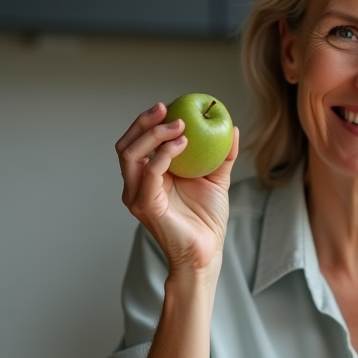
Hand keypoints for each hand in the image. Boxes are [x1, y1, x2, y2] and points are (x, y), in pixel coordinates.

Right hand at [115, 102, 239, 275]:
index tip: (170, 105)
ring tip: (179, 126)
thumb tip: (232, 128)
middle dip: (144, 122)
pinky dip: (163, 154)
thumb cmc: (207, 220)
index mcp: (148, 176)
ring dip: (152, 134)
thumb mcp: (217, 179)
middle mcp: (137, 184)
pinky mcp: (145, 205)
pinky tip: (182, 144)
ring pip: (130, 155)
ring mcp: (137, 195)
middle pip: (126, 144)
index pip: (137, 142)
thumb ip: (222, 155)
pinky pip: (149, 173)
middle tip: (167, 108)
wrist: (206, 252)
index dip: (148, 122)